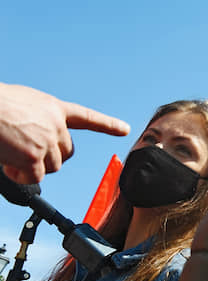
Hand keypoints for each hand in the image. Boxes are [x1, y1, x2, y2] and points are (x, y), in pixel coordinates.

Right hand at [0, 83, 129, 183]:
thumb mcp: (23, 103)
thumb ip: (38, 118)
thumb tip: (34, 135)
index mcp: (53, 107)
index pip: (86, 117)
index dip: (107, 125)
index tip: (124, 129)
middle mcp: (56, 124)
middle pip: (66, 152)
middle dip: (49, 157)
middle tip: (24, 153)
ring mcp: (47, 141)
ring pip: (52, 167)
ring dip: (32, 168)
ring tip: (11, 155)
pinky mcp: (34, 157)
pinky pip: (34, 178)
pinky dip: (21, 177)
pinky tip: (9, 167)